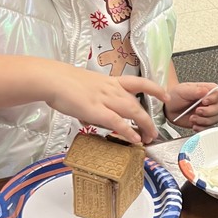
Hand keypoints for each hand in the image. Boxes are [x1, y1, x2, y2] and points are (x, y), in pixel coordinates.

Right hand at [44, 65, 167, 143]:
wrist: (52, 78)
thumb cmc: (63, 82)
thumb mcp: (86, 88)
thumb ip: (94, 101)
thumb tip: (92, 116)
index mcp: (109, 82)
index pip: (138, 82)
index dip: (154, 88)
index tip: (165, 95)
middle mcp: (111, 89)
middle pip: (137, 104)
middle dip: (148, 119)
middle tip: (153, 132)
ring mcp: (105, 99)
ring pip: (133, 112)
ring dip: (144, 126)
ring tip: (149, 137)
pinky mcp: (96, 110)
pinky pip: (117, 122)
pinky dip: (128, 131)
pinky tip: (134, 139)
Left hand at [165, 81, 217, 130]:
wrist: (168, 108)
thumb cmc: (175, 96)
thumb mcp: (183, 90)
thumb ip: (195, 90)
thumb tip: (205, 91)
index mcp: (206, 90)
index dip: (214, 98)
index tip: (204, 101)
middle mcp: (210, 101)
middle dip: (209, 111)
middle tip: (197, 111)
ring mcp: (208, 112)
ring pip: (215, 118)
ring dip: (204, 120)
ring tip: (192, 118)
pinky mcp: (204, 122)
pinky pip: (209, 127)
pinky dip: (202, 128)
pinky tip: (194, 125)